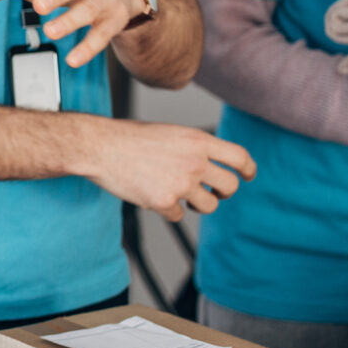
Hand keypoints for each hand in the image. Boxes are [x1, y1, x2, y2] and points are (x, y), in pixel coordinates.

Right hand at [77, 118, 254, 222]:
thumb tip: (211, 166)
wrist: (100, 146)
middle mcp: (195, 161)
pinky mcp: (165, 201)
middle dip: (224, 193)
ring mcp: (181, 182)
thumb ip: (193, 148)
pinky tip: (153, 196)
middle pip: (230, 186)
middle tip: (212, 193)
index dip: (248, 169)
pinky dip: (169, 209)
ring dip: (198, 205)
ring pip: (209, 205)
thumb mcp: (170, 132)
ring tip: (180, 196)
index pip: (239, 157)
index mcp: (198, 140)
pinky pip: (179, 215)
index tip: (247, 176)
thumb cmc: (129, 137)